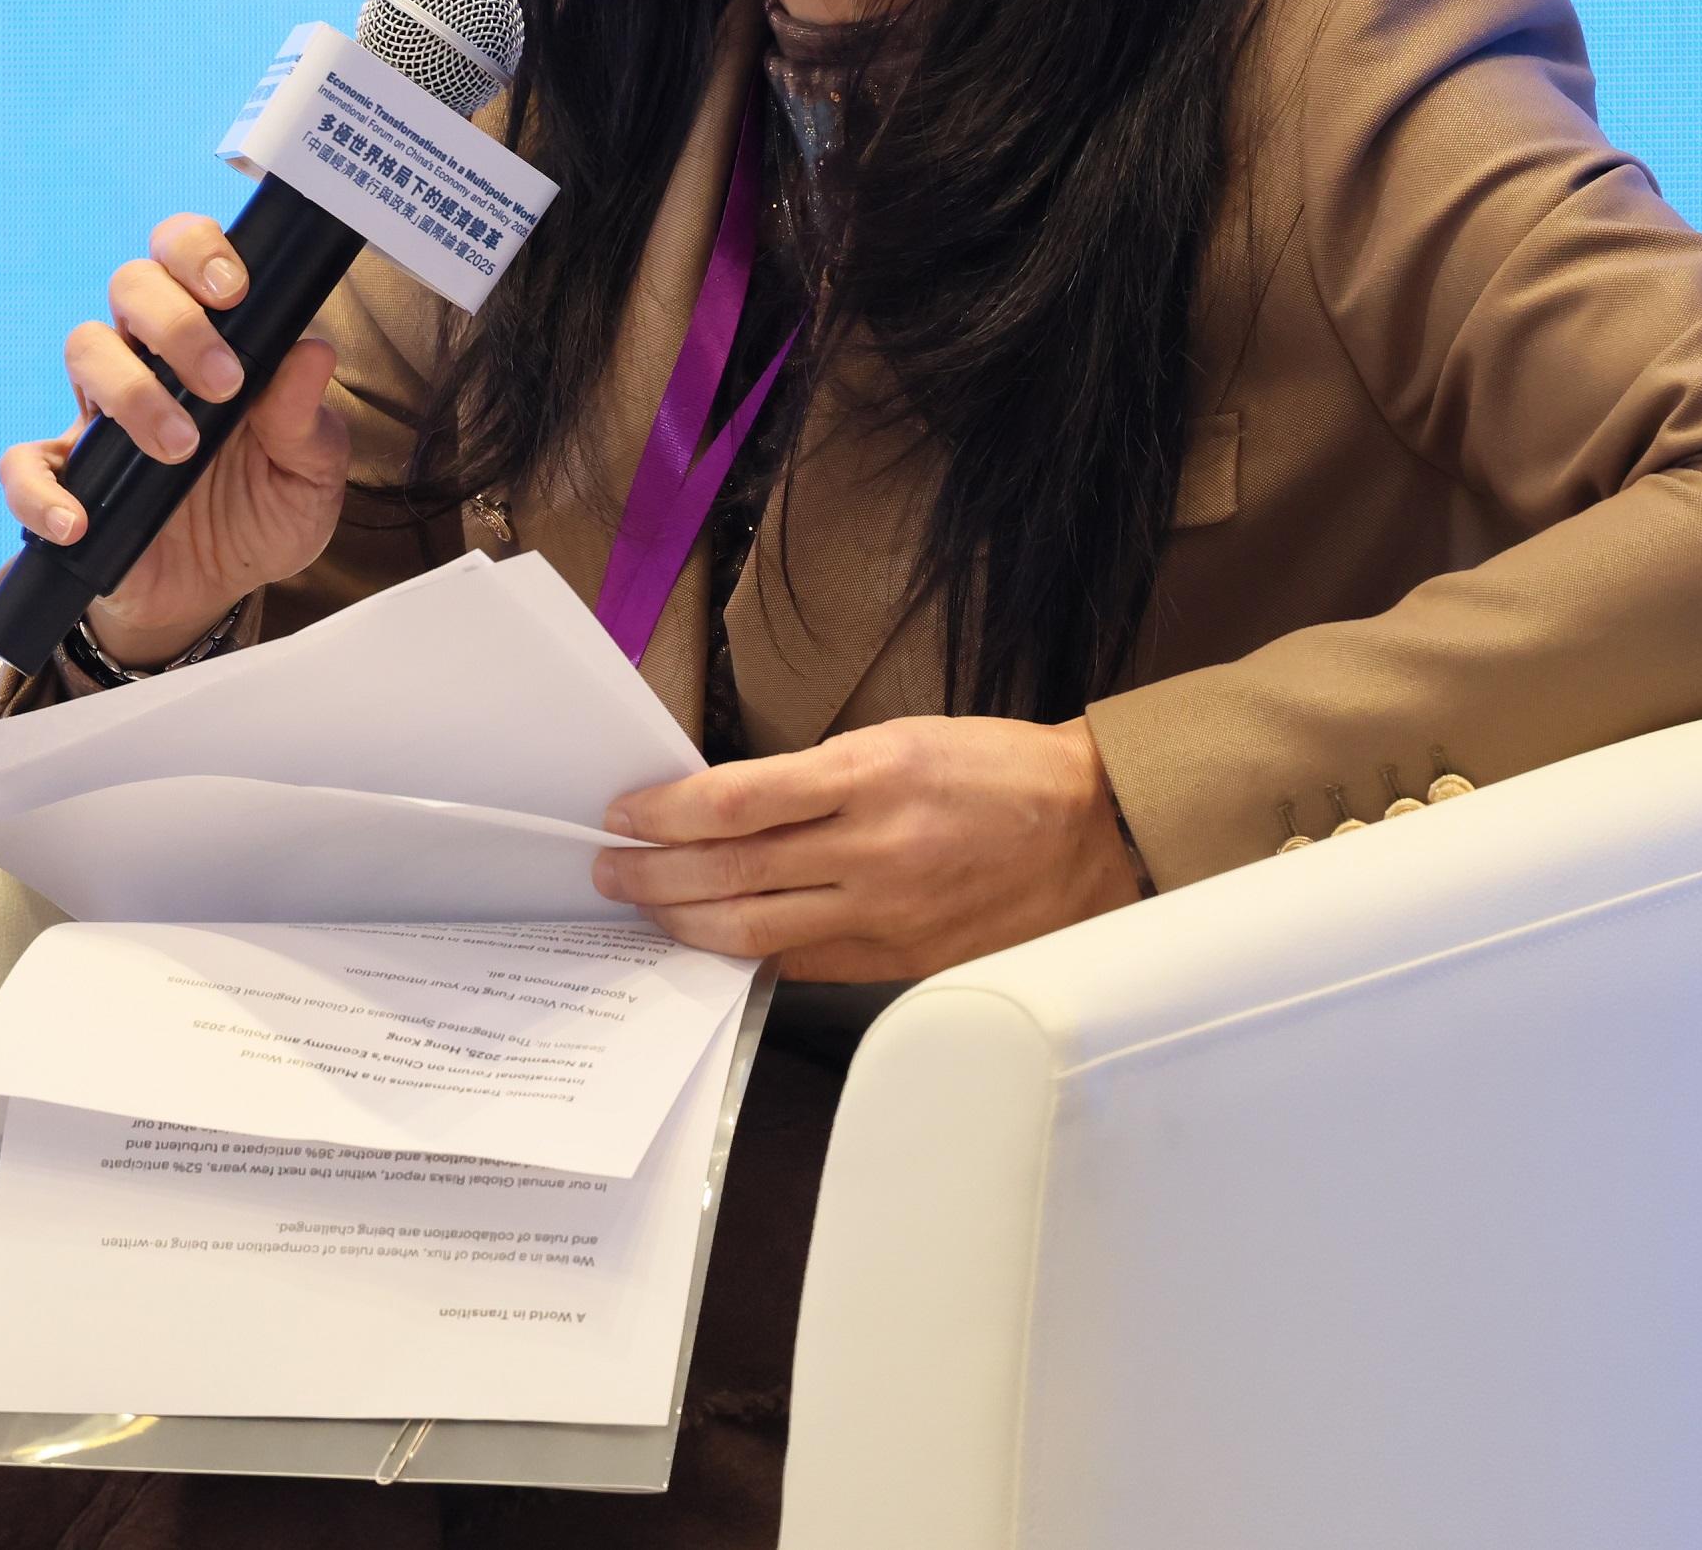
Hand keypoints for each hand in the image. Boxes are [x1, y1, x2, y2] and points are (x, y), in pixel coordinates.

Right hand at [0, 214, 352, 664]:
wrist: (214, 595)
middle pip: (130, 286)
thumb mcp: (308, 474)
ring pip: (83, 350)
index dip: (197, 251)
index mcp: (210, 341)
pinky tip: (80, 520)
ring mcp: (101, 417)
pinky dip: (41, 491)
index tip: (232, 290)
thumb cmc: (262, 513)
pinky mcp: (65, 479)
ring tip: (180, 448)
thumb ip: (307, 420)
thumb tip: (313, 352)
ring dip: (131, 392)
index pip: (185, 259)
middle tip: (224, 384)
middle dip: (176, 322)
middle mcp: (149, 362)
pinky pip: (24, 465)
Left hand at [591, 715, 1144, 980]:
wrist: (1093, 830)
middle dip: (653, 874)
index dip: (665, 812)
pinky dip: (748, 954)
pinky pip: (803, 963)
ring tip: (643, 906)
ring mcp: (886, 912)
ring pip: (754, 928)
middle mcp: (873, 848)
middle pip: (730, 873)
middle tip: (608, 868)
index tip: (624, 813)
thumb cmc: (996, 772)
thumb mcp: (902, 740)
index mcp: (871, 776)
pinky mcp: (901, 959)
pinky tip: (713, 944)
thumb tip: (728, 808)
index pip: (735, 800)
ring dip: (683, 920)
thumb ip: (817, 777)